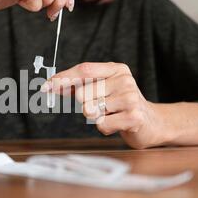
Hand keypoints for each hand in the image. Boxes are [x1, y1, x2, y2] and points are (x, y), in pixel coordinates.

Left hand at [42, 62, 169, 148]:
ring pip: (90, 110)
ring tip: (112, 115)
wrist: (151, 122)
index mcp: (116, 69)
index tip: (46, 86)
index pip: (84, 70)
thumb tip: (50, 85)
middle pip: (83, 93)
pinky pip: (102, 124)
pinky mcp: (134, 116)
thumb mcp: (102, 90)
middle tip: (101, 108)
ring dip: (96, 118)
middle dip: (84, 105)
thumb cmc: (120, 105)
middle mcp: (124, 80)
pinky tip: (117, 124)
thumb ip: (78, 86)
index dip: (63, 78)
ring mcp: (130, 97)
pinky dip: (105, 128)